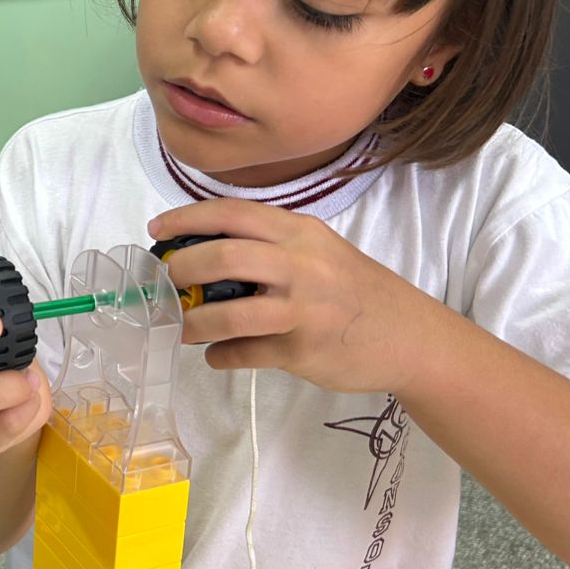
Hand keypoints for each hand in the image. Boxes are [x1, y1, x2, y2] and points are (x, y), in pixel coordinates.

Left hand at [148, 199, 444, 393]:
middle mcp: (301, 265)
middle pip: (224, 256)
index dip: (187, 218)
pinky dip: (221, 355)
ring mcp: (303, 309)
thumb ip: (271, 247)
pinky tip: (216, 355)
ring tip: (180, 327)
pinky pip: (245, 353)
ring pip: (228, 314)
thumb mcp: (320, 252)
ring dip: (192, 323)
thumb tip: (202, 253)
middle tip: (163, 284)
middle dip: (181, 269)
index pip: (232, 213)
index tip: (157, 231)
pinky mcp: (303, 351)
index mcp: (300, 232)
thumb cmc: (356, 291)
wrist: (412, 337)